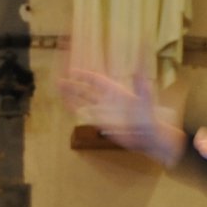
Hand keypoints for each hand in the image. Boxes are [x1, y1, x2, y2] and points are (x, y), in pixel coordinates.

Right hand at [61, 62, 183, 162]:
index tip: (72, 72)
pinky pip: (86, 115)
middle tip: (59, 81)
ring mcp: (103, 111)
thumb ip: (141, 87)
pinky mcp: (101, 122)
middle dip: (72, 85)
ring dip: (71, 96)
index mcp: (115, 91)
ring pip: (83, 101)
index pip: (97, 80)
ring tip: (59, 91)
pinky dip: (75, 110)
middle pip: (86, 90)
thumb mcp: (145, 101)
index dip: (85, 76)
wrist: (147, 136)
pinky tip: (66, 106)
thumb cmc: (148, 118)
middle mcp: (107, 99)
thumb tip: (139, 71)